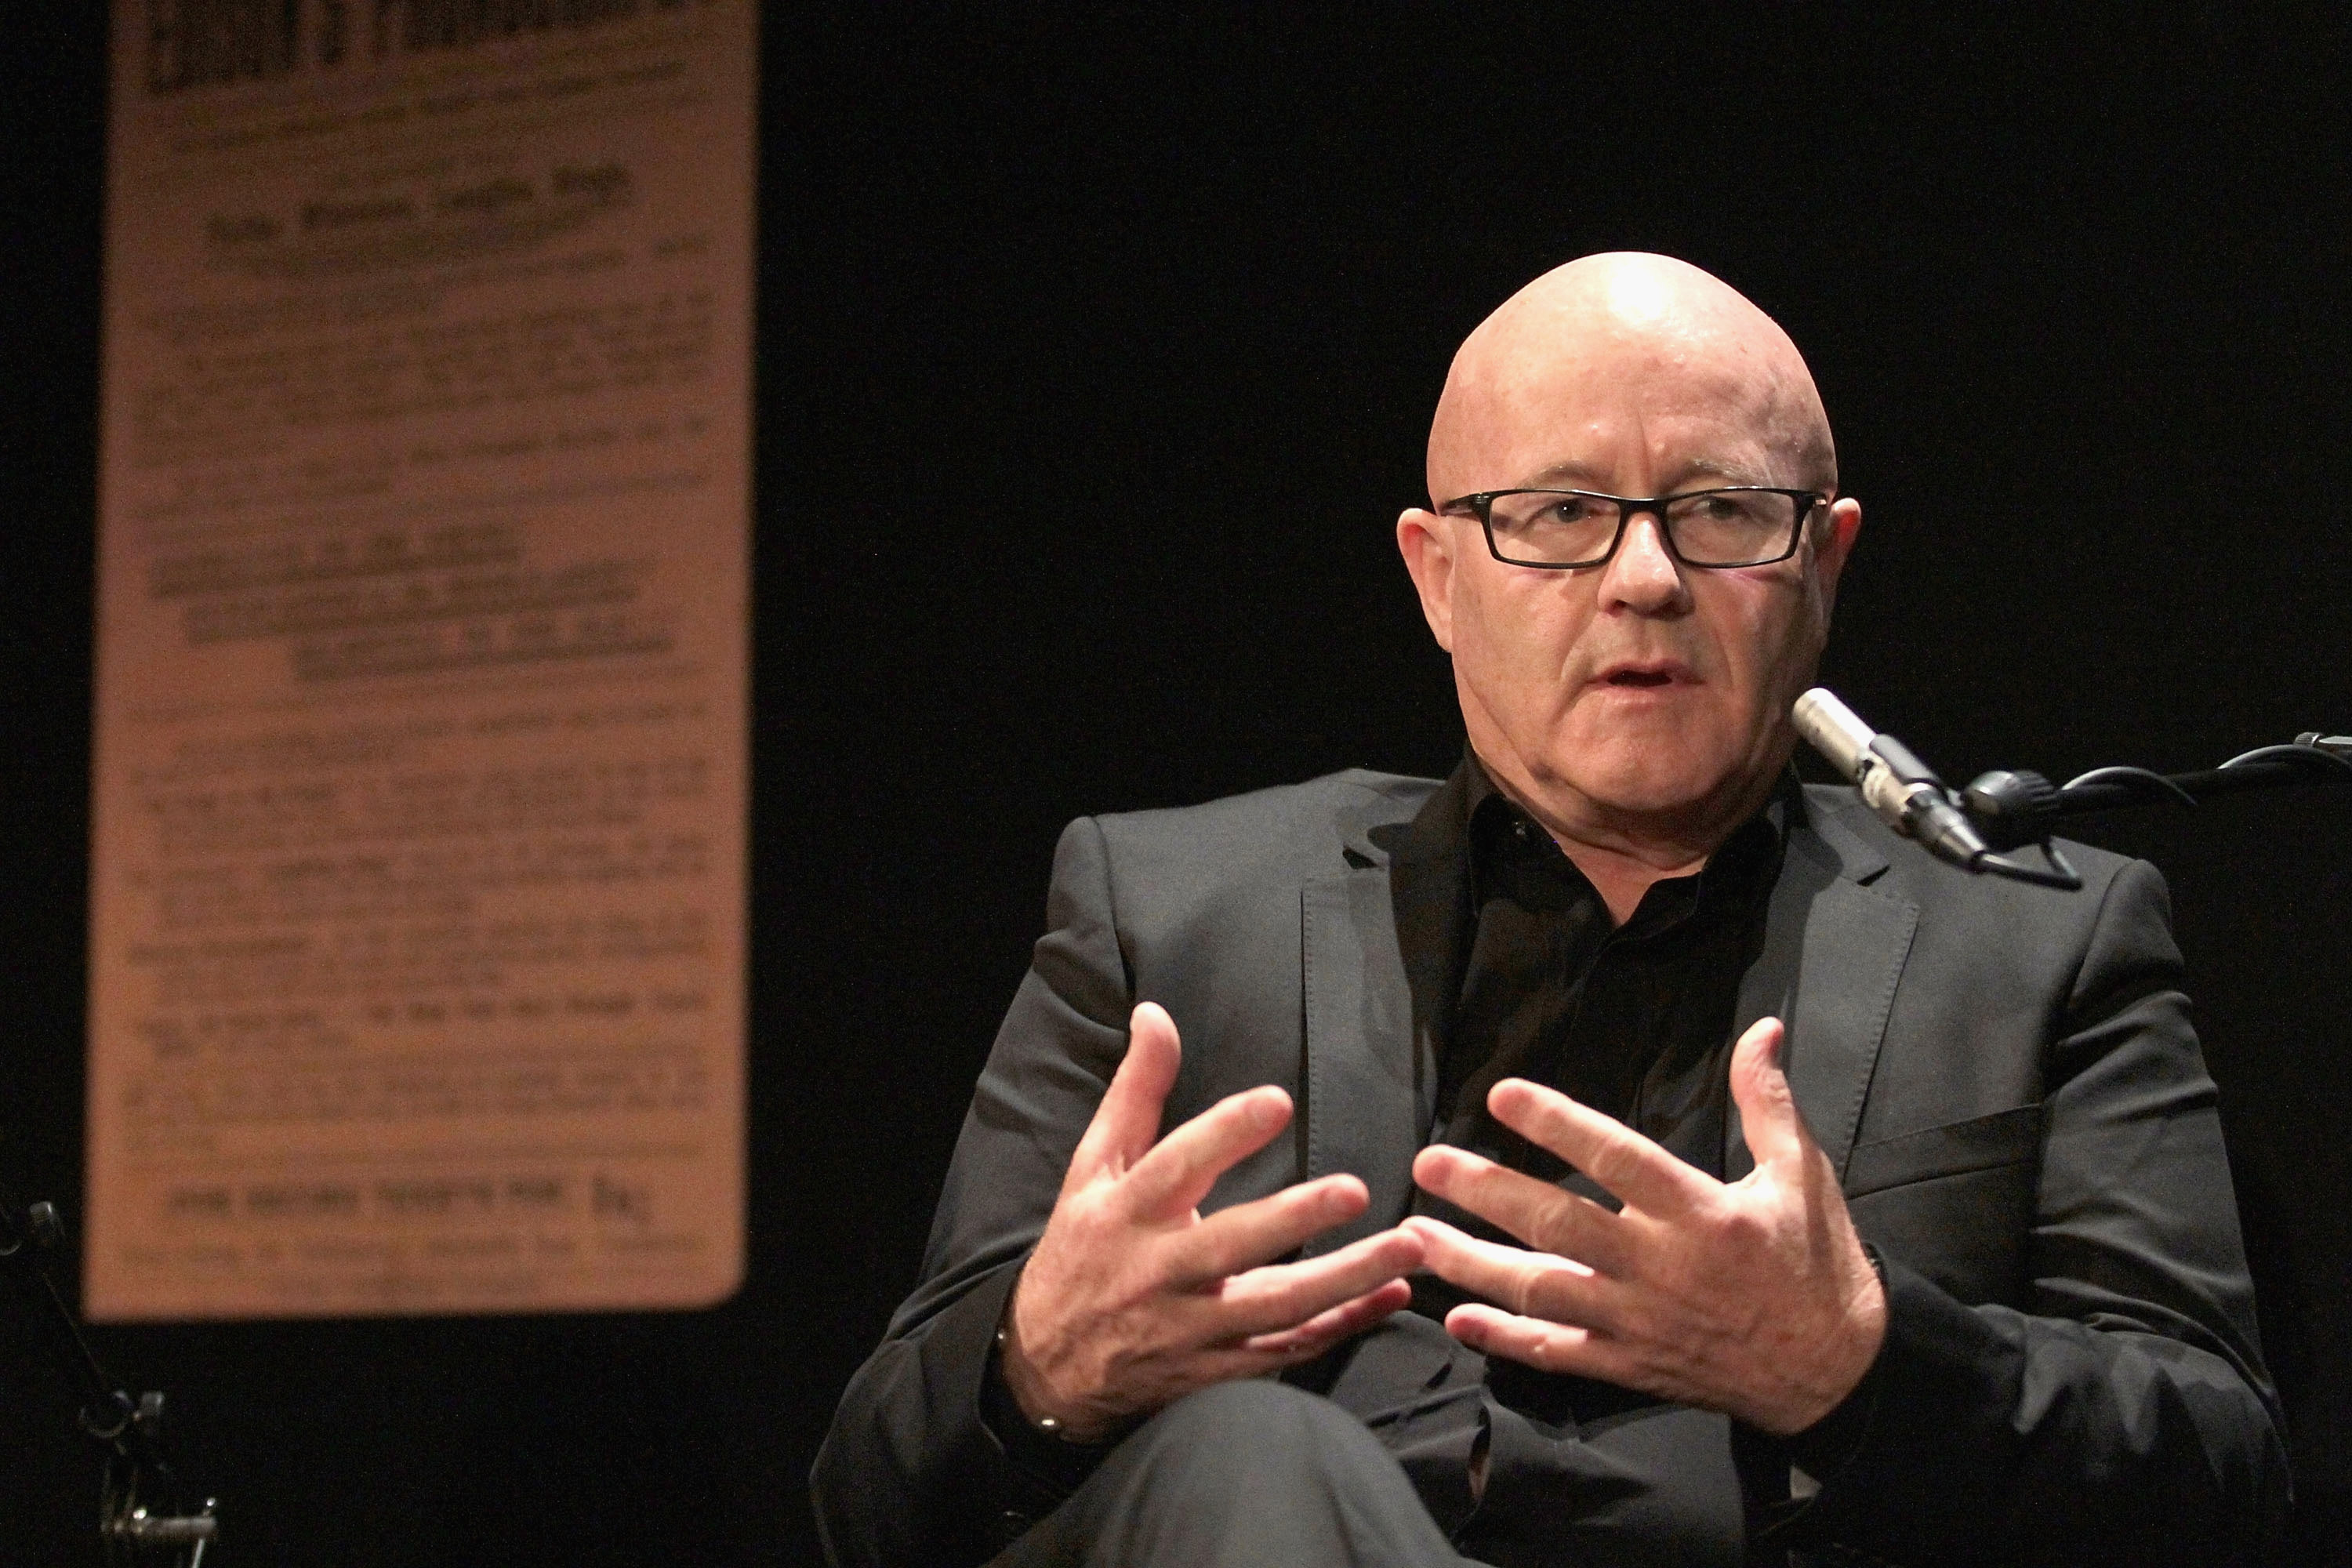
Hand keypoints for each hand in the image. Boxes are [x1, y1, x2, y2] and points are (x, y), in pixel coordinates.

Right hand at [1001, 1002, 1425, 1440]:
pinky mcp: (1215, 1371)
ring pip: (1274, 1308)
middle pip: (1231, 1246)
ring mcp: (1189, 1330)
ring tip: (1408, 1248)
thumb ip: (1135, 1092)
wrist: (1047, 1368)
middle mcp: (1157, 1273)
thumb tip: (1155, 1014)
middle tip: (1357, 1189)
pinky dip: (1344, 1326)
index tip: (1277, 1101)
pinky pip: (1287, 1350)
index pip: (1175, 1167)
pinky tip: (1393, 1296)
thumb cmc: (1082, 1249)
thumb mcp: (1093, 1169)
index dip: (1224, 1134)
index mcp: (1126, 1213)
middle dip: (1295, 1218)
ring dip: (1346, 1280)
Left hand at [1405, 1016, 1884, 1435]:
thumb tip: (1762, 1029)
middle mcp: (1660, 1267)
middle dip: (1487, 1192)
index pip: (1617, 1158)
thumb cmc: (1817, 1263)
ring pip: (1542, 1292)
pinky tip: (1457, 1317)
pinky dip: (1505, 1340)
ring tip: (1415, 1237)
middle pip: (1560, 1225)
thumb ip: (1768, 1102)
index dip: (1558, 1126)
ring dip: (1472, 1265)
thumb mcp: (1804, 1175)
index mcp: (1701, 1212)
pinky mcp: (1631, 1366)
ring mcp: (1639, 1322)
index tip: (1503, 1094)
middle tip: (1428, 1163)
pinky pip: (1558, 1354)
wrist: (1838, 1373)